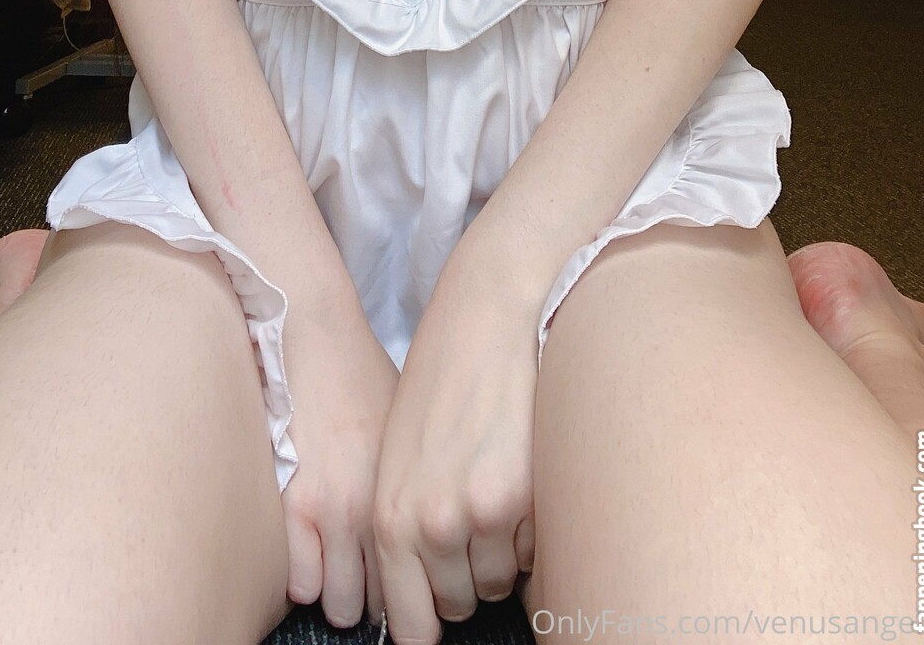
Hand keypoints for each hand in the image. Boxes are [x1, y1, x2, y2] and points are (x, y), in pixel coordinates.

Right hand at [281, 295, 400, 630]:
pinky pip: (301, 585)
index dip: (423, 592)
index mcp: (415, 490)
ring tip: (341, 567)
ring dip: (342, 592)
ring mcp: (333, 512)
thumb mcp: (415, 430)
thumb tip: (448, 524)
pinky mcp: (291, 508)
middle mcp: (380, 510)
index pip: (431, 579)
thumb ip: (428, 485)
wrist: (314, 336)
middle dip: (382, 597)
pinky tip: (311, 552)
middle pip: (388, 602)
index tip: (416, 588)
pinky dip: (306, 578)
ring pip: (342, 605)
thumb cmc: (365, 376)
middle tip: (375, 575)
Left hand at [372, 243, 538, 644]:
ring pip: (502, 580)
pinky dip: (532, 524)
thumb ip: (404, 523)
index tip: (440, 609)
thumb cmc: (442, 374)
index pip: (410, 624)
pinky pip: (536, 546)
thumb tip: (423, 586)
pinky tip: (520, 471)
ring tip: (495, 487)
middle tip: (472, 519)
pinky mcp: (524, 495)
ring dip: (503, 550)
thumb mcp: (398, 452)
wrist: (489, 310)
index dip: (429, 621)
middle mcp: (429, 525)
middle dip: (468, 575)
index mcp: (388, 517)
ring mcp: (478, 514)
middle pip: (461, 604)